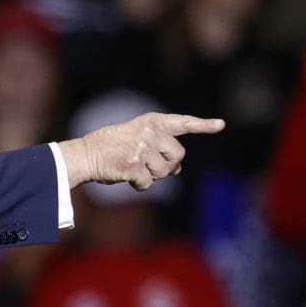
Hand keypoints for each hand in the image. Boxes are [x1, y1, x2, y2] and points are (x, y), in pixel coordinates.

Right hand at [58, 113, 224, 190]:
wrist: (85, 154)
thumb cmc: (111, 147)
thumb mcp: (136, 137)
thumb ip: (159, 147)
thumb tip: (178, 170)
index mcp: (151, 121)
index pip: (182, 123)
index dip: (202, 125)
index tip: (220, 125)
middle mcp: (149, 132)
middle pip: (178, 155)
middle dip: (168, 165)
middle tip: (148, 163)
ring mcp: (142, 148)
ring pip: (164, 172)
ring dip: (152, 176)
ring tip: (133, 167)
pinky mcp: (134, 165)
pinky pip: (148, 183)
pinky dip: (139, 185)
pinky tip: (125, 175)